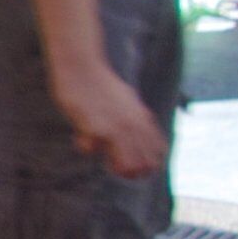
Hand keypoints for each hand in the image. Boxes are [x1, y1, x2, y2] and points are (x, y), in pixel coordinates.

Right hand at [53, 56, 168, 178]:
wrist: (82, 66)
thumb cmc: (101, 84)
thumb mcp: (128, 100)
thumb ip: (138, 116)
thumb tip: (143, 125)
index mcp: (143, 118)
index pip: (158, 153)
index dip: (147, 164)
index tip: (130, 160)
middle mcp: (133, 125)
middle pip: (145, 166)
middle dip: (130, 172)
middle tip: (113, 162)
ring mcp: (115, 128)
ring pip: (127, 167)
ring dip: (113, 167)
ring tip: (101, 155)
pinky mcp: (94, 128)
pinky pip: (90, 150)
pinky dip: (84, 146)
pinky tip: (79, 134)